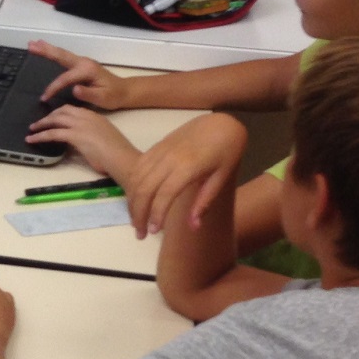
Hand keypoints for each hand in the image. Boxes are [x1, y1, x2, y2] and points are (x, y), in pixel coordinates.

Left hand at [26, 105, 143, 181]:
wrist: (123, 158)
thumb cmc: (118, 155)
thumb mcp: (105, 141)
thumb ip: (93, 138)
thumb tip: (84, 145)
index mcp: (96, 117)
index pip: (75, 110)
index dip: (62, 113)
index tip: (55, 117)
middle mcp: (87, 117)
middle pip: (63, 110)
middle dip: (50, 115)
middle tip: (40, 122)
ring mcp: (81, 125)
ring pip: (56, 119)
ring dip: (42, 124)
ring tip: (32, 129)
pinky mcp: (75, 135)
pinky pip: (53, 133)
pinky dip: (41, 135)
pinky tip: (33, 139)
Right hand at [31, 40, 132, 108]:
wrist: (124, 91)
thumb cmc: (113, 96)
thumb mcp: (102, 99)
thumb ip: (88, 94)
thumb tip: (74, 89)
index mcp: (87, 71)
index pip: (65, 79)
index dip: (53, 88)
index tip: (44, 98)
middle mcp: (84, 63)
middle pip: (61, 56)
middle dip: (46, 50)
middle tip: (30, 45)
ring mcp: (82, 62)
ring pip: (62, 54)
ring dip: (47, 48)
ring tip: (33, 43)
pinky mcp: (81, 65)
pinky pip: (64, 57)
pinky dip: (54, 52)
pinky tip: (46, 50)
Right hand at [117, 113, 249, 237]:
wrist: (220, 124)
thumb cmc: (226, 152)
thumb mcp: (222, 178)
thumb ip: (205, 202)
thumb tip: (193, 227)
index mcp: (188, 166)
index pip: (164, 194)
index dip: (156, 214)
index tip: (154, 232)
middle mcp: (169, 158)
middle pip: (144, 188)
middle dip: (139, 213)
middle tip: (141, 234)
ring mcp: (160, 151)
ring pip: (136, 178)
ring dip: (132, 202)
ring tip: (136, 221)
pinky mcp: (156, 147)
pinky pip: (137, 167)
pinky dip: (133, 186)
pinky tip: (136, 201)